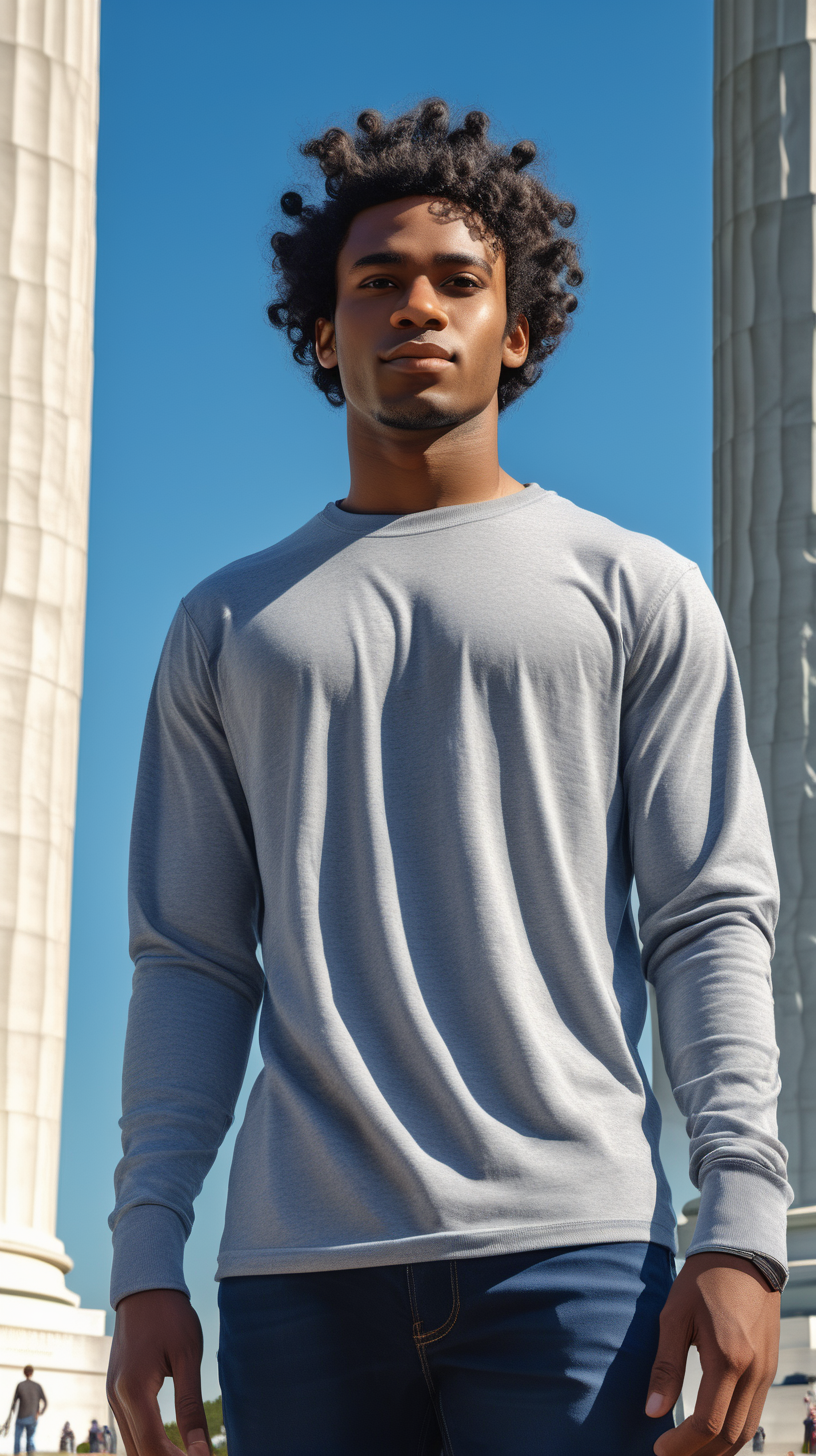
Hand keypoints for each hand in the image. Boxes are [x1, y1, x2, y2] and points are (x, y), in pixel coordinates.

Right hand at [107, 1289, 210, 1455]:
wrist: (144, 1288)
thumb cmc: (170, 1316)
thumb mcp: (188, 1357)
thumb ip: (191, 1406)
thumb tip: (200, 1449)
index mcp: (134, 1390)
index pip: (155, 1447)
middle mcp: (116, 1399)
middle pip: (141, 1453)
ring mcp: (112, 1397)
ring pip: (133, 1447)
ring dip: (160, 1455)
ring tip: (191, 1454)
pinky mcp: (116, 1392)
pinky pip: (131, 1431)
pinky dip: (150, 1444)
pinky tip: (174, 1446)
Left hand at [645, 1252, 779, 1454]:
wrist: (744, 1256)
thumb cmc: (703, 1281)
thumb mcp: (674, 1317)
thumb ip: (665, 1367)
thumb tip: (652, 1412)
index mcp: (728, 1360)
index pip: (707, 1423)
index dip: (681, 1444)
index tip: (658, 1448)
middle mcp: (753, 1372)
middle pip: (730, 1436)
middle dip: (699, 1455)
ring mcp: (766, 1373)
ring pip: (747, 1431)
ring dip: (719, 1450)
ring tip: (689, 1452)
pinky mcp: (769, 1369)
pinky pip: (754, 1413)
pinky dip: (734, 1432)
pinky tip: (712, 1433)